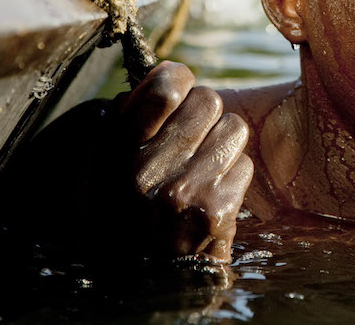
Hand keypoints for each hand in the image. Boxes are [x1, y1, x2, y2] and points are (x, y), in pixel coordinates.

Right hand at [115, 61, 252, 262]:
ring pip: (234, 129)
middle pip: (209, 100)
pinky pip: (246, 164)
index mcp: (116, 152)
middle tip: (192, 142)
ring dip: (224, 146)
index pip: (165, 85)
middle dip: (205, 117)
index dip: (179, 80)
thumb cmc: (130, 211)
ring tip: (203, 170)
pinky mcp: (216, 211)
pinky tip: (213, 196)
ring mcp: (184, 192)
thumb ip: (132, 118)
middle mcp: (147, 171)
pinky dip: (235, 177)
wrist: (148, 279)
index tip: (178, 91)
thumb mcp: (109, 164)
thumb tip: (170, 75)